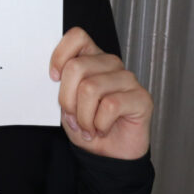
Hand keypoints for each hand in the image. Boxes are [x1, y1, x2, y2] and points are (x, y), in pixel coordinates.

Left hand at [50, 27, 152, 159]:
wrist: (109, 156)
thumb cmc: (88, 126)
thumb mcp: (66, 105)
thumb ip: (61, 87)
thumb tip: (53, 76)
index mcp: (92, 59)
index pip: (77, 37)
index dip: (60, 54)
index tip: (53, 78)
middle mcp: (110, 64)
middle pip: (77, 67)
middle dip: (67, 99)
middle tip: (73, 117)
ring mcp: (127, 79)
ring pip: (90, 88)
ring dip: (83, 117)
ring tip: (88, 127)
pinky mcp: (141, 97)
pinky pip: (110, 106)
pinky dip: (100, 124)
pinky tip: (103, 129)